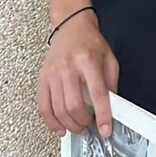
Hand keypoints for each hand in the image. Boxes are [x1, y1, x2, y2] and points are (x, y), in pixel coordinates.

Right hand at [37, 9, 119, 137]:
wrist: (71, 26)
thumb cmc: (90, 42)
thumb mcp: (110, 60)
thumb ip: (111, 84)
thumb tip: (112, 109)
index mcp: (89, 61)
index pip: (97, 94)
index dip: (103, 115)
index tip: (106, 130)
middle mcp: (69, 67)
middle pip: (74, 105)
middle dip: (84, 123)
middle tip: (90, 127)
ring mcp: (53, 74)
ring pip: (59, 109)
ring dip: (70, 125)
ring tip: (79, 128)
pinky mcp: (43, 78)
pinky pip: (43, 106)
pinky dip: (51, 122)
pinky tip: (60, 128)